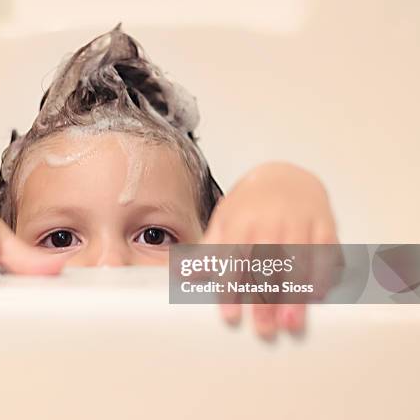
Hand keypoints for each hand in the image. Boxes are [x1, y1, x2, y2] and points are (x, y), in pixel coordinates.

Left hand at [202, 162, 337, 338]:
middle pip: (266, 264)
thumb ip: (208, 251)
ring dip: (295, 294)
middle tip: (263, 330)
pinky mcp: (324, 224)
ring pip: (297, 261)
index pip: (233, 259)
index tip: (230, 318)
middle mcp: (269, 221)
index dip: (231, 289)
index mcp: (241, 222)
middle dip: (265, 299)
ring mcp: (299, 222)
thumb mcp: (224, 222)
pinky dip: (322, 274)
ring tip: (290, 324)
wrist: (285, 176)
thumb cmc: (250, 207)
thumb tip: (182, 275)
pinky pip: (325, 251)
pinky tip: (317, 297)